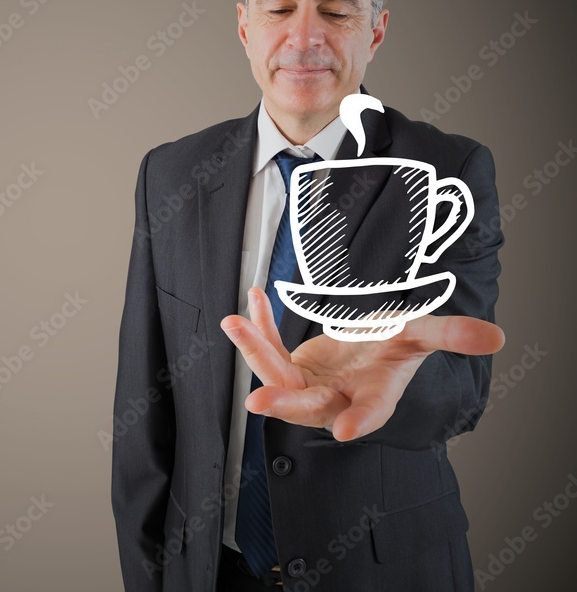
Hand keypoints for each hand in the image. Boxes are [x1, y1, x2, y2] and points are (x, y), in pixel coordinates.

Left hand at [219, 287, 504, 441]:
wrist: (368, 347)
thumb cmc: (394, 346)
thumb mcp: (421, 333)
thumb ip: (451, 335)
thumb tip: (496, 337)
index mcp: (375, 395)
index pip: (370, 412)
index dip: (361, 420)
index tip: (347, 432)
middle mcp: (337, 399)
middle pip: (308, 405)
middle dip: (284, 402)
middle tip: (257, 402)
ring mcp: (309, 386)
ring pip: (276, 376)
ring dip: (254, 351)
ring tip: (234, 322)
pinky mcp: (289, 370)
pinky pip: (269, 350)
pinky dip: (260, 326)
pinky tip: (253, 298)